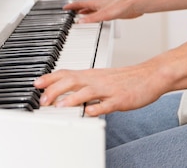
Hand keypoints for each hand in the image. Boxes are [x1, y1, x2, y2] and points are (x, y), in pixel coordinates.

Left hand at [35, 64, 164, 116]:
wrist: (150, 75)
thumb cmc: (126, 79)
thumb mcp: (102, 79)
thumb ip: (85, 85)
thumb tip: (66, 93)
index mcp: (92, 74)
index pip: (67, 73)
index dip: (50, 77)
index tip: (36, 83)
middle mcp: (97, 79)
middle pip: (72, 80)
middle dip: (55, 89)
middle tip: (41, 98)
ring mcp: (108, 89)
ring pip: (87, 91)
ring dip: (71, 98)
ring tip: (59, 105)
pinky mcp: (120, 99)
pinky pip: (107, 104)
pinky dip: (96, 108)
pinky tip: (88, 113)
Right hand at [64, 0, 142, 22]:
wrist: (134, 5)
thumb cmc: (122, 5)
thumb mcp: (104, 14)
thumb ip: (92, 18)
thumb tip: (80, 21)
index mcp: (96, 3)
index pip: (80, 3)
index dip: (72, 6)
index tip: (65, 8)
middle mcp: (100, 4)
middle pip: (85, 5)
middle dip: (76, 8)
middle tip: (70, 12)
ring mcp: (106, 7)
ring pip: (92, 9)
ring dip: (84, 12)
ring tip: (80, 15)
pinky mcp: (112, 11)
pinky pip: (99, 13)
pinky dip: (94, 16)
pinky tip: (96, 18)